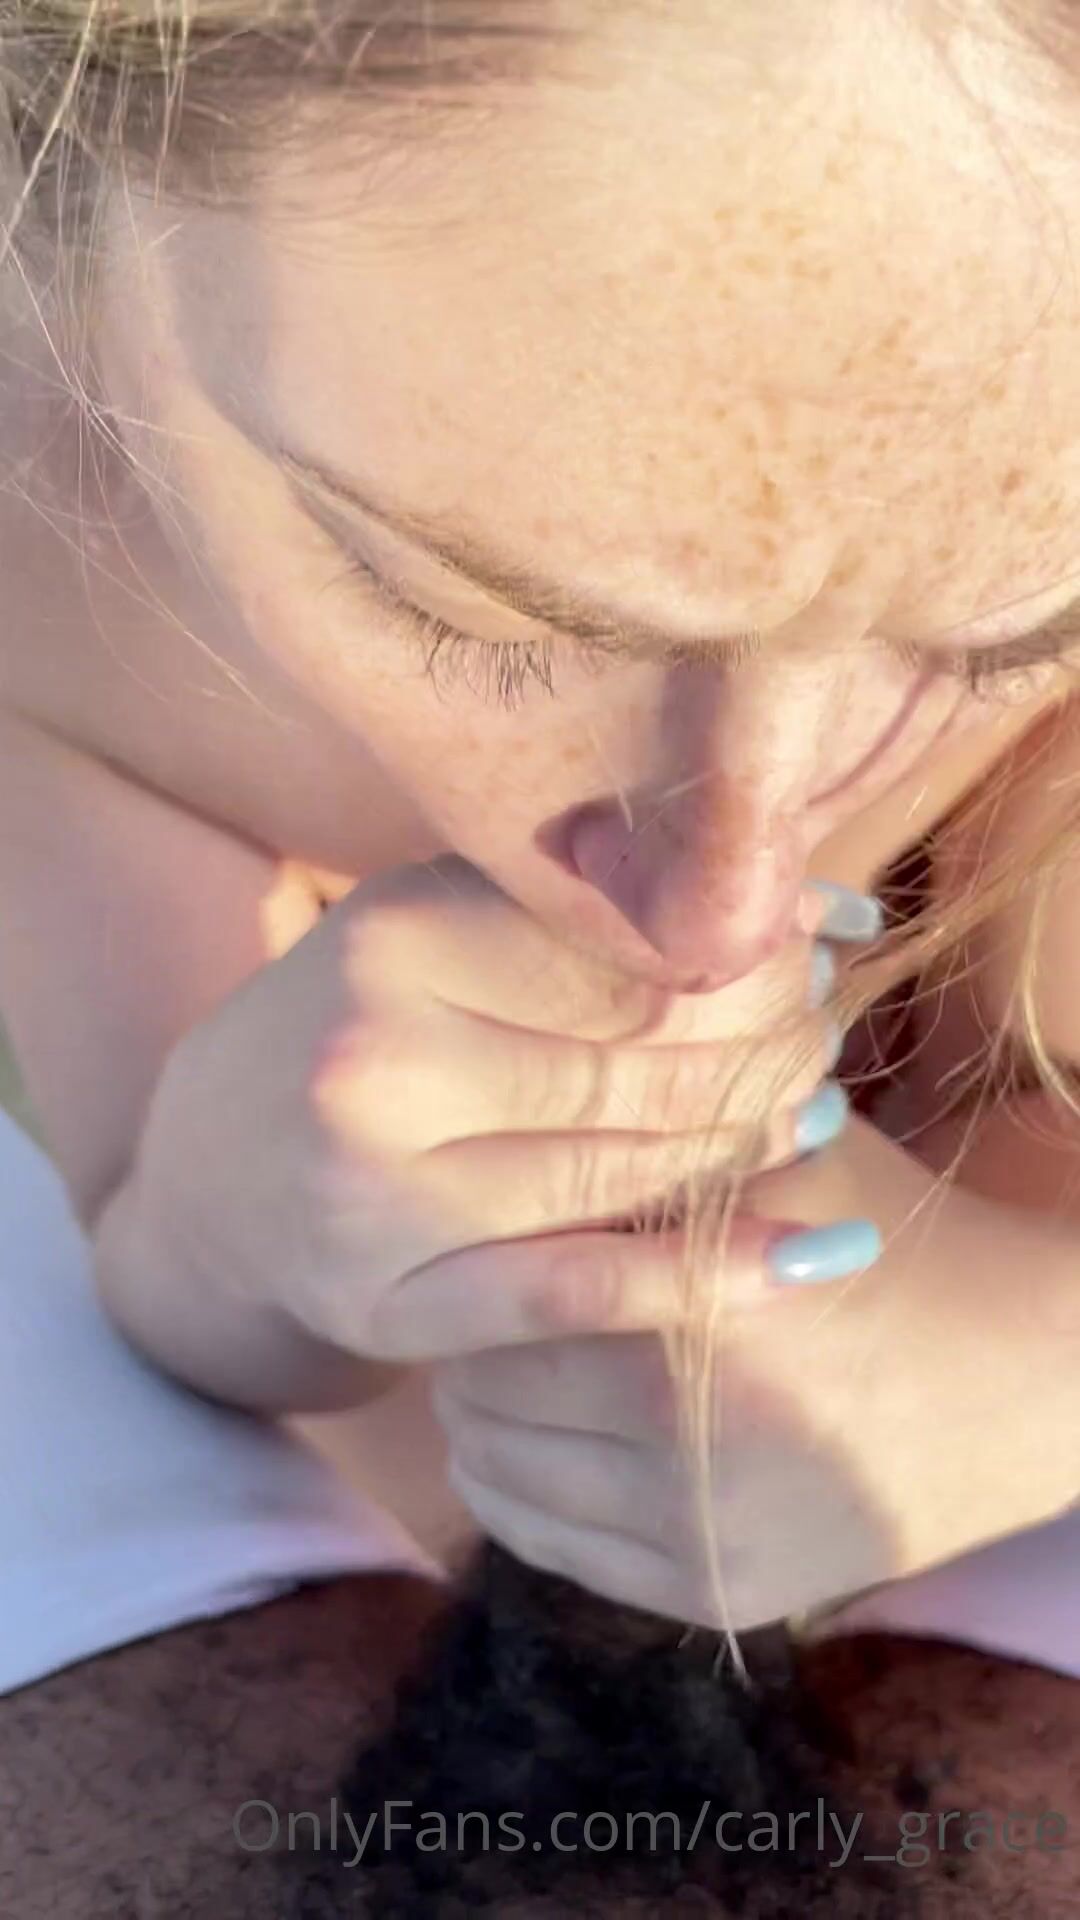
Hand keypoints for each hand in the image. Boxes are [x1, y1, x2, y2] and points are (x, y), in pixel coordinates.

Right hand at [133, 856, 849, 1383]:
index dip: (742, 961)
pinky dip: (698, 1277)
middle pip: (628, 1064)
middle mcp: (372, 1059)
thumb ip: (587, 908)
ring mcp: (372, 1194)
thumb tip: (818, 902)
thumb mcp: (437, 932)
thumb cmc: (361, 1033)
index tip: (819, 954)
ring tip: (816, 1121)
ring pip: (615, 1173)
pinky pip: (572, 1291)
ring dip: (742, 1152)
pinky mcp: (387, 1305)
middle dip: (757, 1057)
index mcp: (392, 939)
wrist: (212, 1180)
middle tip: (828, 1047)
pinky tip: (805, 1258)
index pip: (619, 953)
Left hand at [433, 1115, 1066, 1628]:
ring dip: (480, 1421)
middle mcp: (689, 1444)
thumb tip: (517, 1115)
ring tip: (500, 1370)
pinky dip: (517, 1493)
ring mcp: (700, 1538)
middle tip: (475, 1306)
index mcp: (698, 1318)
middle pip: (485, 1392)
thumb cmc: (892, 1242)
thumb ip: (660, 1136)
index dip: (478, 1264)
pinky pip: (552, 1551)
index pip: (505, 1299)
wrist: (1026, 1380)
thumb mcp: (786, 1154)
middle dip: (471, 1343)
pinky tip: (530, 1444)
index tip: (473, 1240)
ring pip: (499, 1478)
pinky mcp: (715, 1601)